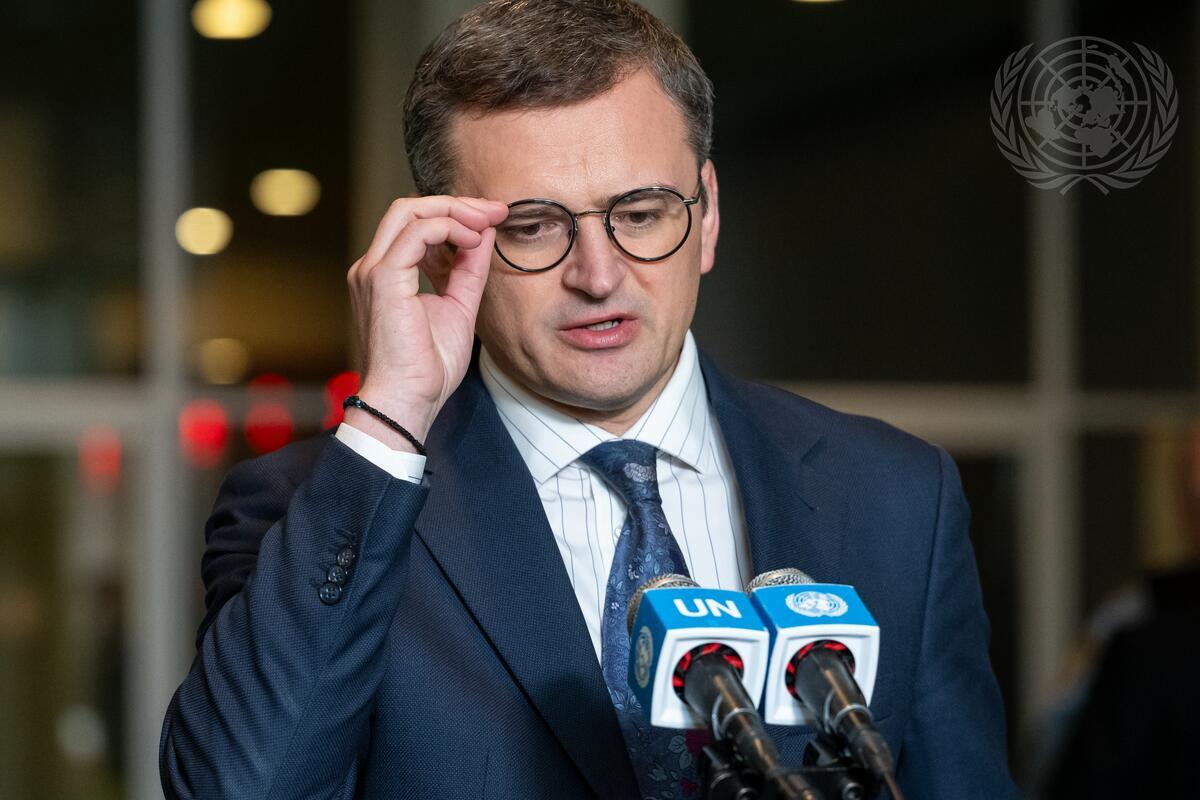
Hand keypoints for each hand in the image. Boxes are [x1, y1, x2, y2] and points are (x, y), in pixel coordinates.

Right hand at [346, 195, 507, 451]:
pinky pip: (416, 233)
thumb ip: (468, 271)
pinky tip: (473, 241)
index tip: (492, 219)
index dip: (455, 215)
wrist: (407, 401)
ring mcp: (372, 271)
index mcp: (387, 275)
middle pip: (409, 209)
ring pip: (409, 211)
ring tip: (487, 223)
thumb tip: (484, 236)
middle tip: (495, 210)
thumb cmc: (428, 369)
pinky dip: (449, 228)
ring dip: (454, 211)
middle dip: (456, 204)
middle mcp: (373, 268)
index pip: (416, 226)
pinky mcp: (381, 278)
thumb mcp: (459, 308)